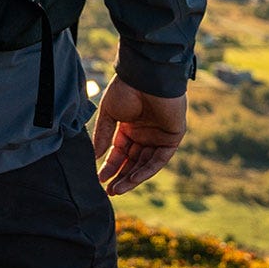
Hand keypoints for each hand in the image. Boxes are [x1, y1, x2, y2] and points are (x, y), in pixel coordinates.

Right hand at [92, 77, 186, 195]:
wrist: (146, 76)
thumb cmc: (126, 88)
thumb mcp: (109, 113)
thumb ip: (103, 135)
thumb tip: (95, 157)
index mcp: (130, 125)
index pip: (121, 152)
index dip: (111, 166)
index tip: (100, 178)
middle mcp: (145, 132)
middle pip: (133, 160)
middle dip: (121, 176)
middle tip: (110, 191)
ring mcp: (159, 135)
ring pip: (146, 163)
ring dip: (133, 177)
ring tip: (118, 189)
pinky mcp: (172, 136)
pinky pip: (160, 159)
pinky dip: (147, 169)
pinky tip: (134, 178)